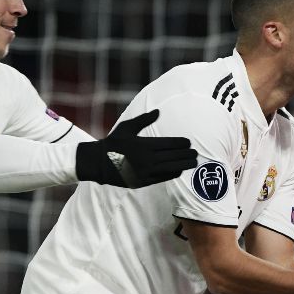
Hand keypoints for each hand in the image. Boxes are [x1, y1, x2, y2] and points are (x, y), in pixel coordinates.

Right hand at [76, 109, 197, 187]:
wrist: (98, 162)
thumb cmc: (113, 142)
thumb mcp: (127, 127)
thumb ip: (144, 120)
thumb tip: (158, 111)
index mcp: (143, 144)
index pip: (169, 144)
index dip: (181, 143)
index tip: (189, 142)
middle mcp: (146, 159)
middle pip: (172, 156)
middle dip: (186, 154)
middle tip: (196, 153)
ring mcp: (144, 172)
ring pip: (170, 168)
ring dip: (184, 165)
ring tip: (193, 163)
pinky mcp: (142, 182)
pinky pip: (161, 178)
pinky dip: (172, 173)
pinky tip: (179, 170)